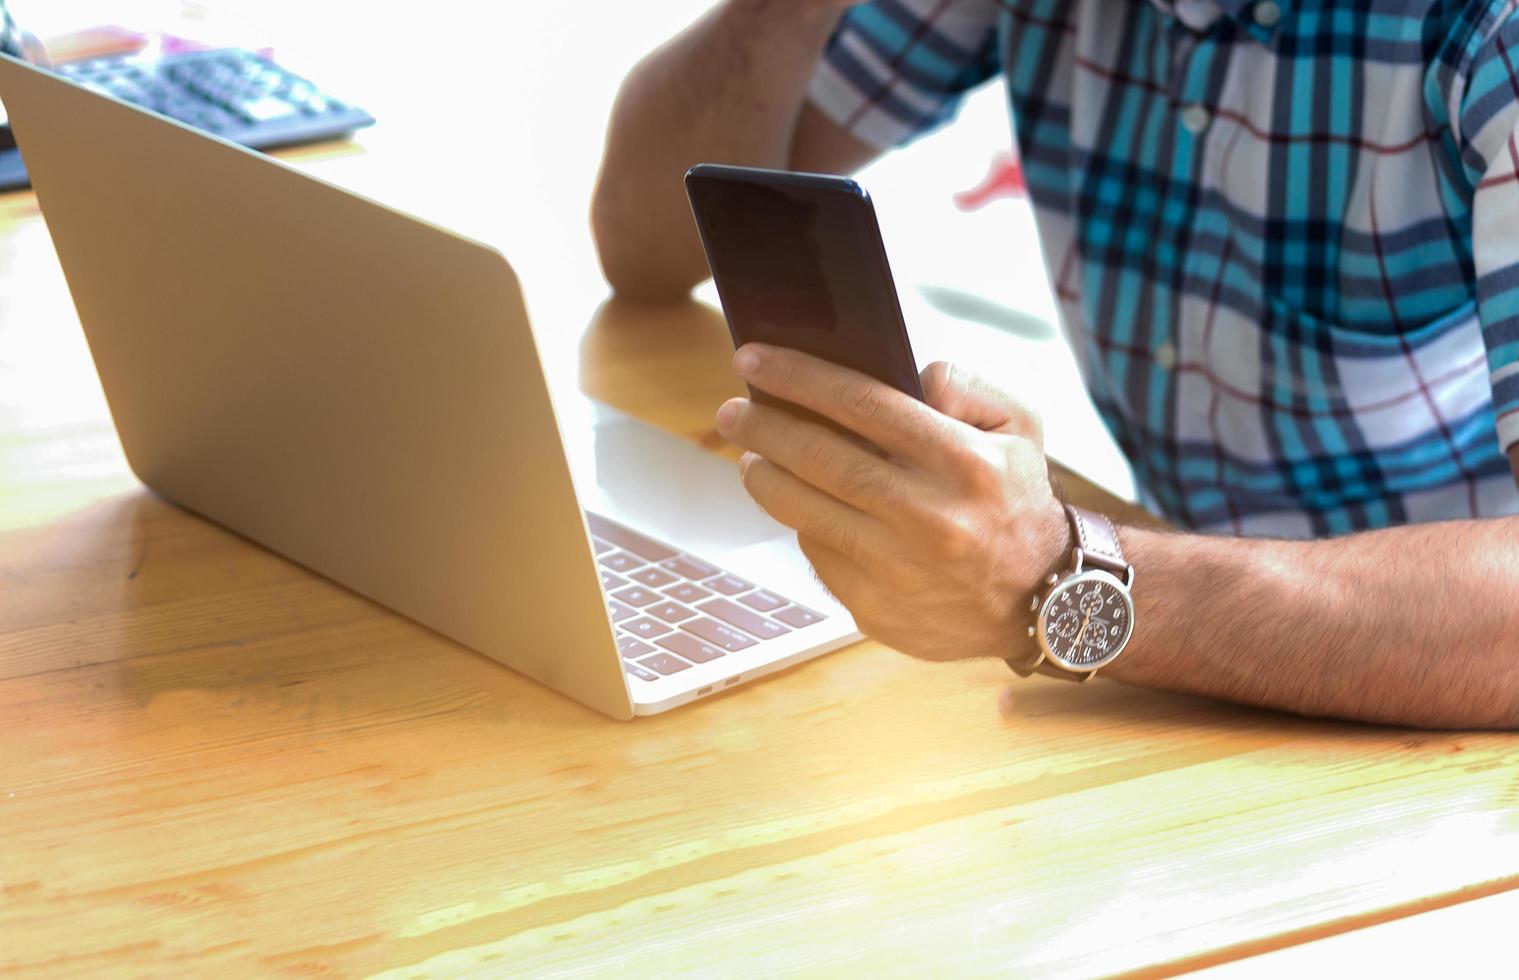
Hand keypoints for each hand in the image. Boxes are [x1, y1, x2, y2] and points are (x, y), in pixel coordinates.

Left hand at [715, 344, 1068, 661]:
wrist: (1045, 602)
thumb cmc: (1018, 502)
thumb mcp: (1020, 428)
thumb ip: (965, 385)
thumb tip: (905, 376)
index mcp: (962, 462)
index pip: (861, 403)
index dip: (798, 377)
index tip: (754, 358)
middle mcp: (928, 516)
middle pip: (820, 458)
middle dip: (764, 427)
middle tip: (734, 410)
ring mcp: (898, 568)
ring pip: (804, 510)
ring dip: (765, 477)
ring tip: (752, 455)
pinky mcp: (876, 608)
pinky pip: (818, 555)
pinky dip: (802, 524)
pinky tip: (800, 505)